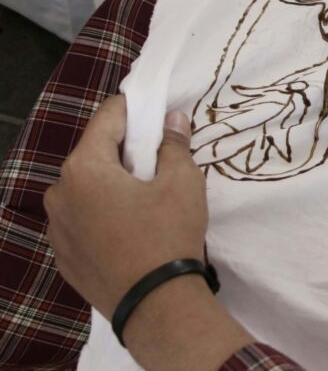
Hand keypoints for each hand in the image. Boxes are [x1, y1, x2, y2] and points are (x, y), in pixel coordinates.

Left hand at [45, 96, 251, 368]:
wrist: (155, 304)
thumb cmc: (168, 234)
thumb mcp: (183, 182)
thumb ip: (174, 145)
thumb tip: (172, 120)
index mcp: (84, 167)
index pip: (107, 118)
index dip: (134, 109)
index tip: (155, 111)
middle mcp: (59, 192)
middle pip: (94, 155)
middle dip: (123, 152)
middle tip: (156, 163)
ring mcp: (57, 227)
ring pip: (86, 190)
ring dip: (110, 186)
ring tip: (143, 202)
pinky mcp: (63, 255)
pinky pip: (83, 221)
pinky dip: (102, 217)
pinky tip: (129, 231)